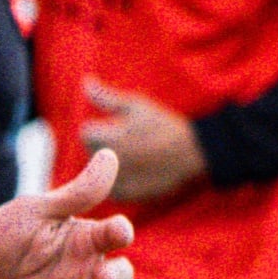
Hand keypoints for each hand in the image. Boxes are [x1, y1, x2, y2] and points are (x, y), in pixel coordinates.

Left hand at [0, 147, 134, 278]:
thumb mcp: (34, 211)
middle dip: (119, 277)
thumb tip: (111, 154)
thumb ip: (74, 194)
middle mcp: (84, 272)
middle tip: (104, 277)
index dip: (120, 234)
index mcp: (82, 240)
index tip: (117, 232)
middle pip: (120, 276)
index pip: (114, 236)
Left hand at [77, 81, 205, 202]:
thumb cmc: (162, 125)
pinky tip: (140, 172)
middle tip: (135, 142)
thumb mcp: (134, 105)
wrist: (192, 155)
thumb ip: (104, 97)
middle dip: (106, 146)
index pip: (87, 133)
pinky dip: (121, 181)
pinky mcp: (125, 197)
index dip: (105, 128)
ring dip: (111, 165)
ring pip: (100, 171)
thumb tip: (85, 81)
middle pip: (93, 152)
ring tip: (138, 157)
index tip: (124, 128)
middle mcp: (102, 163)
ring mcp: (112, 182)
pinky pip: (112, 188)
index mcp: (101, 138)